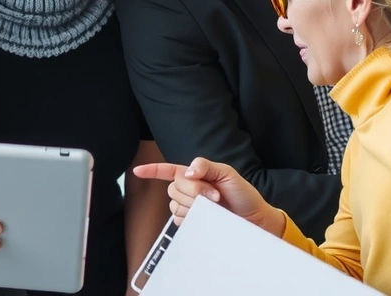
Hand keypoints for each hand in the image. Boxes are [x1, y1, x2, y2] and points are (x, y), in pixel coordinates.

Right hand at [133, 158, 285, 236]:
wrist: (252, 218)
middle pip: (174, 186)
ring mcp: (189, 207)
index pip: (169, 171)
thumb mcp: (228, 173)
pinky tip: (205, 217)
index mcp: (196, 175)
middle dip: (194, 190)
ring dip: (195, 204)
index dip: (152, 170)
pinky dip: (191, 217)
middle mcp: (189, 191)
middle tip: (215, 195)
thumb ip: (206, 166)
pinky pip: (180, 218)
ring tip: (214, 206)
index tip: (137, 171)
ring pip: (175, 203)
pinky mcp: (191, 223)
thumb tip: (187, 172)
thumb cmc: (243, 195)